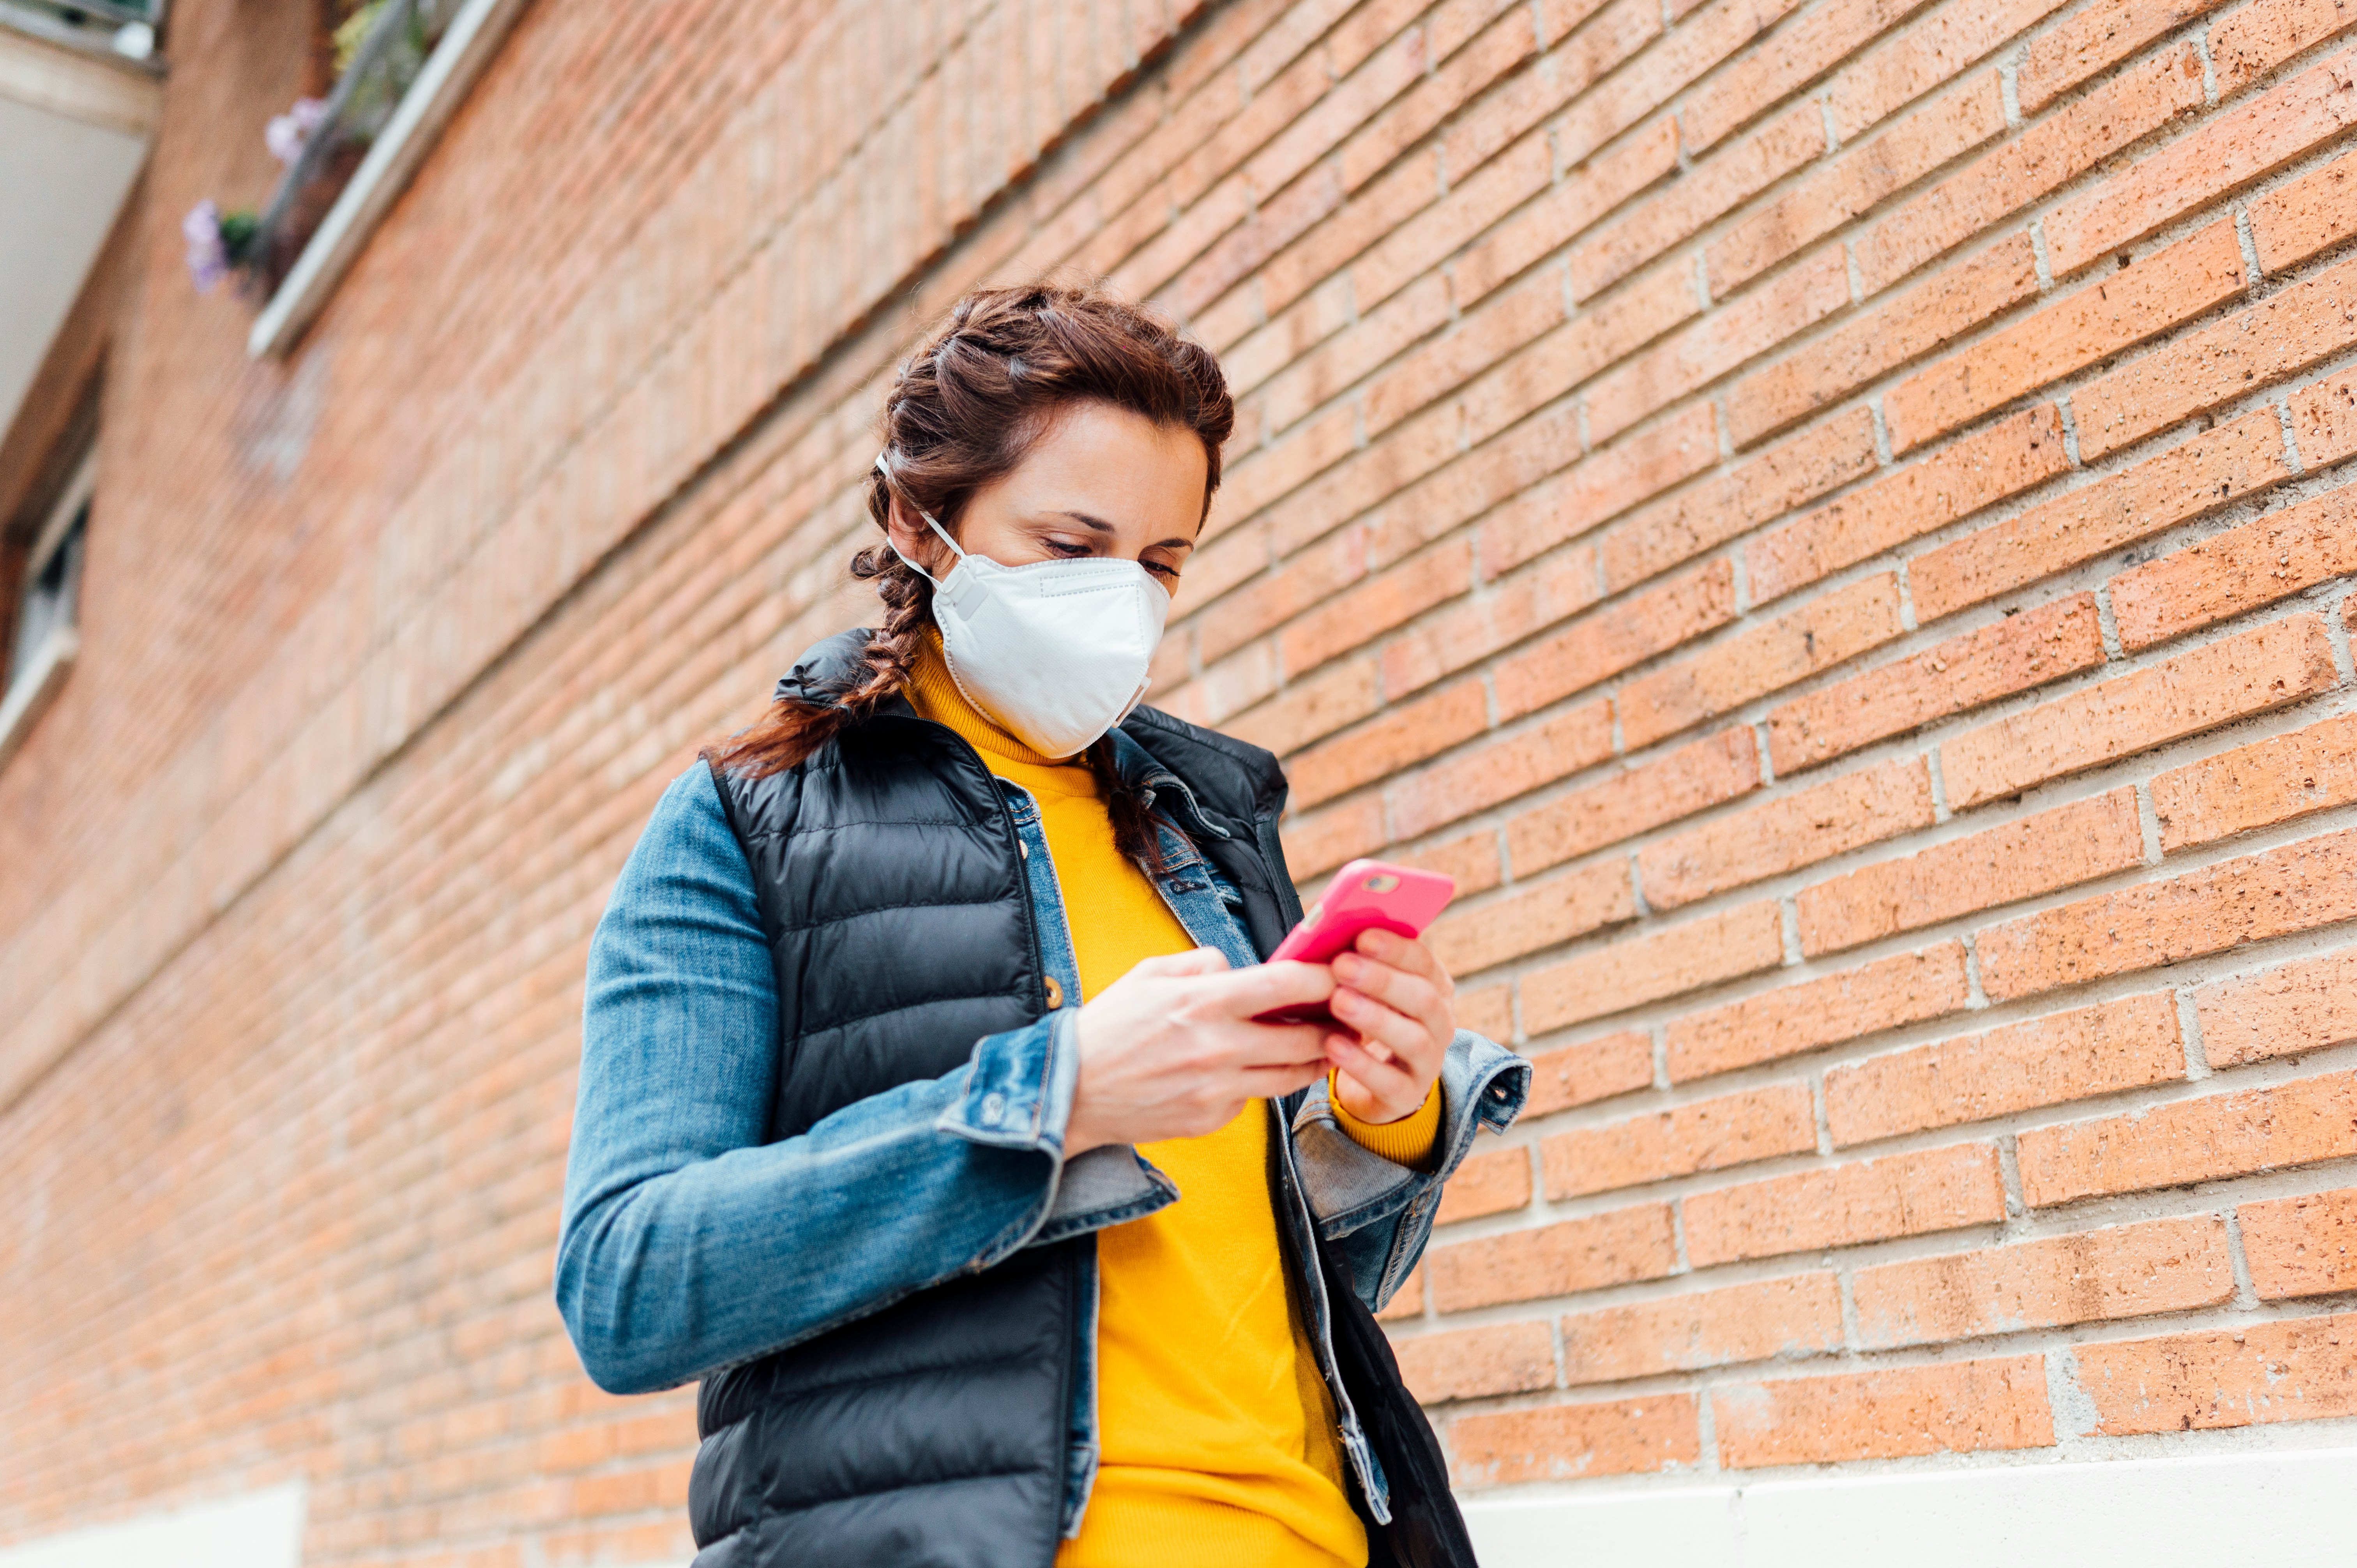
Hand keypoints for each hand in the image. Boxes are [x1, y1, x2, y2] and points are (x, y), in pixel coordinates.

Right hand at [1065, 949, 1341, 1154]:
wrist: (1070, 1092)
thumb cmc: (1110, 1027)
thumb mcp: (1150, 975)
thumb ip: (1204, 965)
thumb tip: (1243, 969)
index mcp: (1202, 1002)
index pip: (1284, 984)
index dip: (1323, 976)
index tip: (1339, 972)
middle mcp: (1217, 1048)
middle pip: (1304, 1039)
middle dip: (1333, 1025)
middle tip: (1348, 1014)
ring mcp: (1216, 1089)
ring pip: (1291, 1076)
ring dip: (1314, 1059)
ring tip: (1324, 1044)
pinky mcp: (1211, 1118)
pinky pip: (1253, 1098)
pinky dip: (1260, 1083)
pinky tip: (1254, 1070)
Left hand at [1325, 928, 1455, 1125]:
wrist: (1375, 1083)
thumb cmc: (1367, 1020)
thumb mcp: (1370, 991)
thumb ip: (1361, 965)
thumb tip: (1331, 935)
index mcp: (1435, 988)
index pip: (1424, 963)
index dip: (1396, 949)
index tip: (1362, 937)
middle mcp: (1441, 1024)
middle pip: (1423, 999)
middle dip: (1382, 980)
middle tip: (1342, 965)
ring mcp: (1428, 1063)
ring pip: (1413, 1039)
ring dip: (1374, 1018)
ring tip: (1338, 1001)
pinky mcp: (1407, 1096)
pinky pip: (1389, 1081)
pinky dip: (1361, 1063)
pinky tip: (1334, 1045)